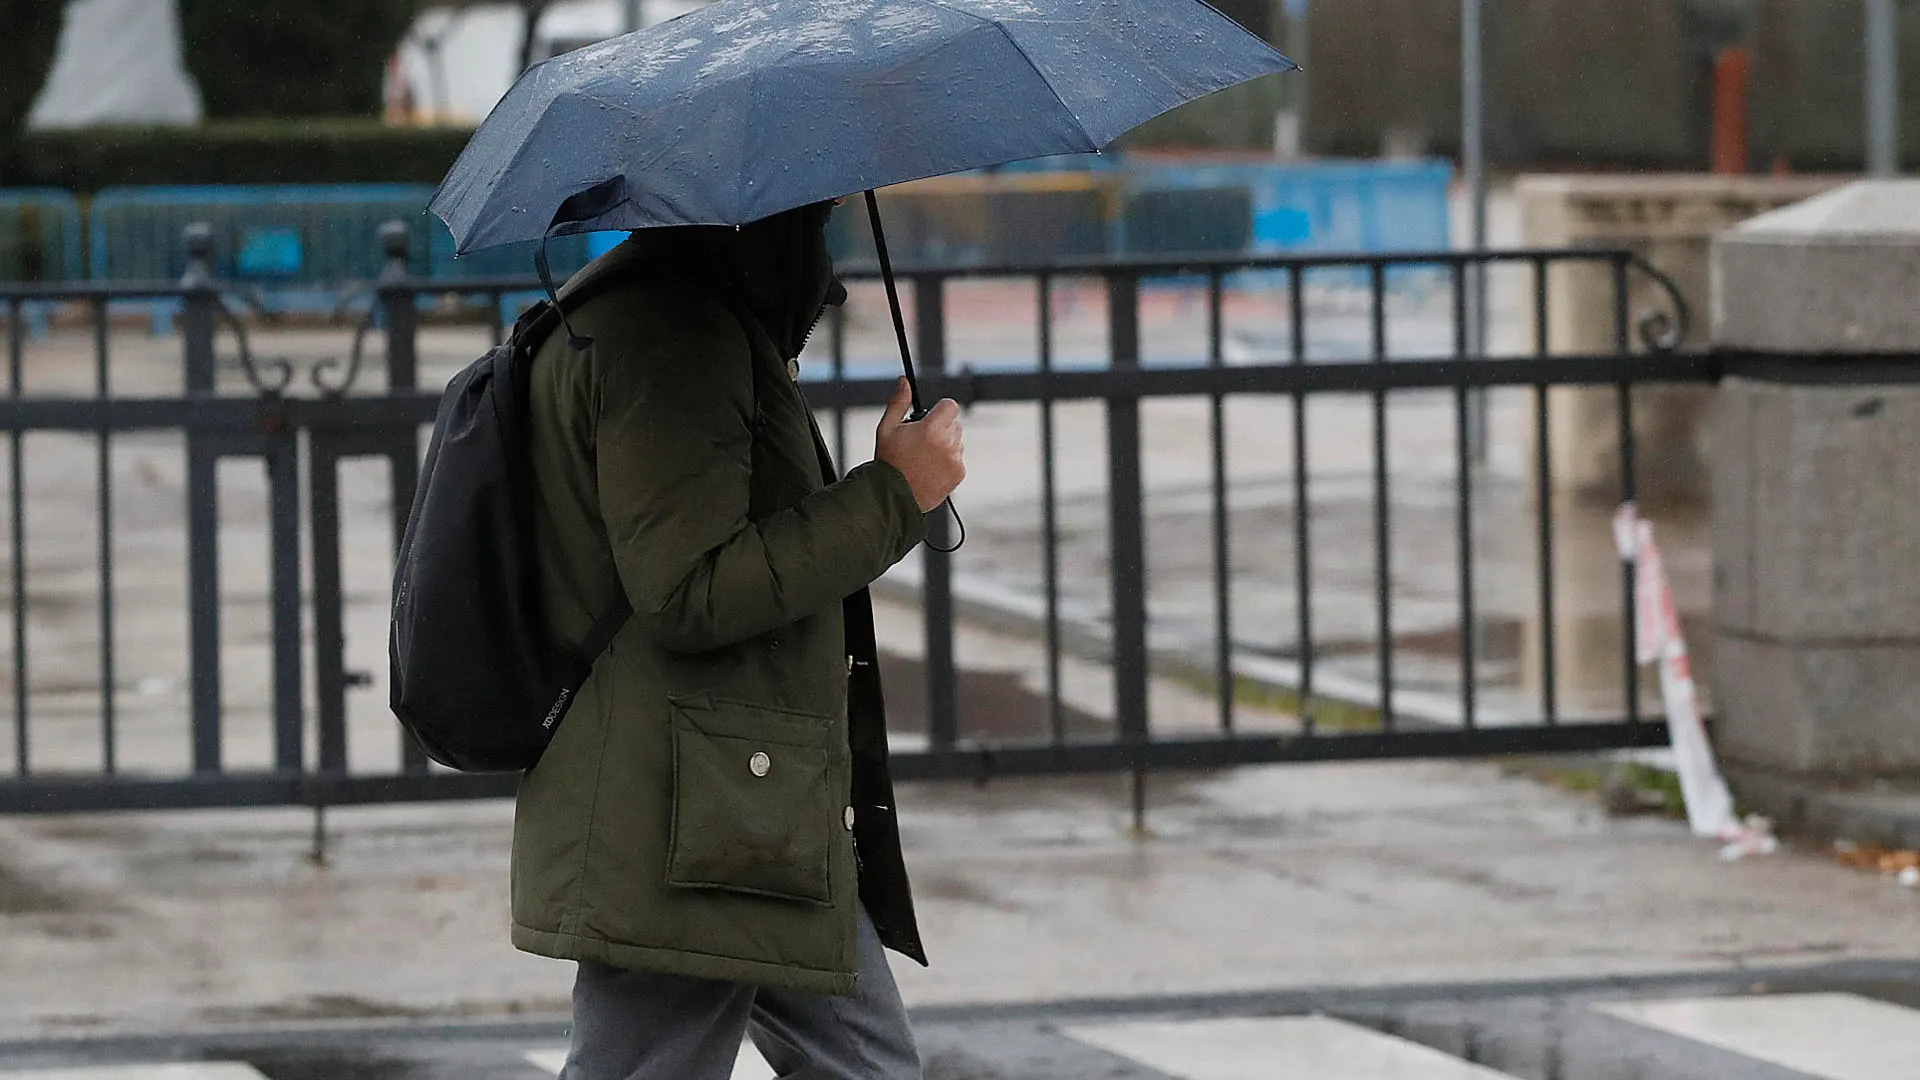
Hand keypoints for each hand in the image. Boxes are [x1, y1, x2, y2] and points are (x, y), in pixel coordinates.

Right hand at [874, 378, 964, 512]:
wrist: (893, 496)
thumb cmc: (888, 461)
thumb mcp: (887, 428)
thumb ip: (898, 402)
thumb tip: (904, 381)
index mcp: (931, 429)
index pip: (951, 406)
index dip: (940, 410)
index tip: (931, 418)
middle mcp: (947, 443)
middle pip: (954, 424)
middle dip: (941, 428)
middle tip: (921, 441)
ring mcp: (955, 459)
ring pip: (957, 442)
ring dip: (945, 445)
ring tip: (924, 457)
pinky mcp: (959, 473)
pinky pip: (958, 459)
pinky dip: (948, 461)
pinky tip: (930, 468)